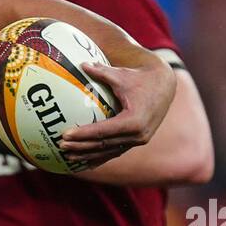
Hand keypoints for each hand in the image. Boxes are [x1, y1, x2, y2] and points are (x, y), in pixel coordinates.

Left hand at [59, 58, 175, 166]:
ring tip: (67, 156)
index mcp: (134, 120)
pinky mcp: (136, 142)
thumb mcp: (122, 75)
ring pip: (108, 152)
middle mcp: (137, 135)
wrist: (165, 87)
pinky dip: (99, 157)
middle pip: (103, 145)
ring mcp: (138, 141)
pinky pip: (115, 152)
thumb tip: (82, 64)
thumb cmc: (141, 79)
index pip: (103, 131)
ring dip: (87, 155)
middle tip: (61, 145)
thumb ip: (102, 72)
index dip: (83, 134)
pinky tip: (83, 162)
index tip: (65, 135)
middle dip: (80, 147)